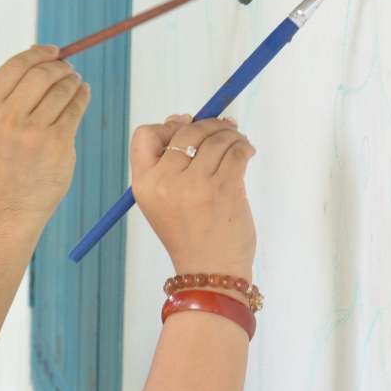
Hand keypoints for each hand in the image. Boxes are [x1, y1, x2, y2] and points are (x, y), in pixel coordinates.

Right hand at [0, 45, 90, 218]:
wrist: (11, 204)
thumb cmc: (5, 161)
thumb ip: (10, 94)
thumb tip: (39, 54)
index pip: (15, 67)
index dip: (37, 53)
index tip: (52, 51)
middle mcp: (8, 119)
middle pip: (40, 75)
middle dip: (58, 66)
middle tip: (67, 68)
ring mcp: (33, 132)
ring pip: (61, 90)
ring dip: (72, 81)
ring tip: (75, 82)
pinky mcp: (57, 143)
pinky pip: (75, 109)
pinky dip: (82, 97)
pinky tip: (83, 94)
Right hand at [130, 114, 256, 279]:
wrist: (209, 271)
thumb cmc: (189, 234)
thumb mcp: (162, 201)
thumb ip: (168, 164)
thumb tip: (184, 118)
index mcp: (144, 184)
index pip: (145, 135)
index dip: (167, 125)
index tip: (186, 126)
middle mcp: (165, 182)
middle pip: (186, 130)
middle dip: (209, 125)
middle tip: (224, 129)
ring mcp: (195, 185)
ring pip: (216, 138)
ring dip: (231, 135)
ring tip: (238, 142)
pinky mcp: (223, 189)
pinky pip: (237, 152)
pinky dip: (245, 147)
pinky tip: (246, 153)